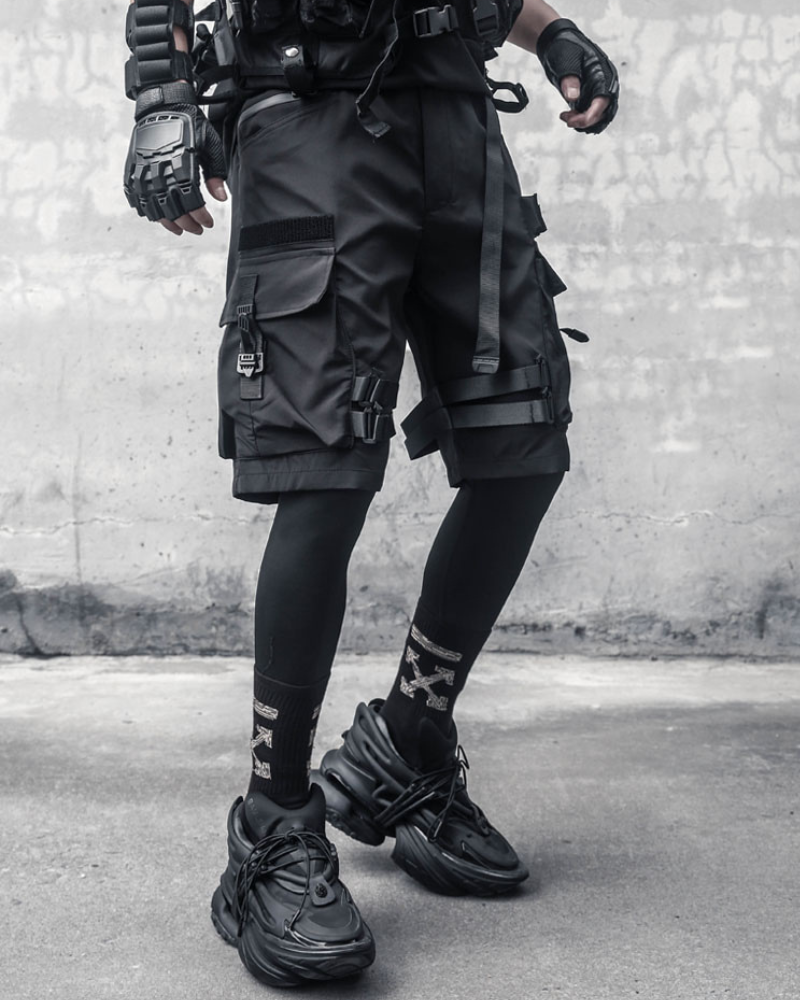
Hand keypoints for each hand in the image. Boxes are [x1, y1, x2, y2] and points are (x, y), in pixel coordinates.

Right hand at [124, 86, 228, 229]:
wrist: (163, 104)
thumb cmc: (191, 124)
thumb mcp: (211, 145)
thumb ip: (216, 173)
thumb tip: (221, 198)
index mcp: (181, 165)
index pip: (192, 202)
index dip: (201, 217)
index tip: (208, 223)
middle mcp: (161, 170)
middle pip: (173, 209)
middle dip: (187, 224)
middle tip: (197, 229)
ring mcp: (144, 170)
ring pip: (154, 207)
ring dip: (167, 222)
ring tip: (179, 228)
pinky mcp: (133, 168)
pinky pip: (136, 197)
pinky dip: (146, 210)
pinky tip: (157, 215)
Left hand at [536, 19, 619, 134]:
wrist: (557, 42)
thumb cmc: (563, 48)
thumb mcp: (565, 62)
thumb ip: (570, 80)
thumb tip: (573, 97)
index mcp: (604, 73)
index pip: (603, 101)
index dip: (590, 116)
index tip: (572, 121)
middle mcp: (605, 84)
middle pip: (603, 112)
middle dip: (586, 121)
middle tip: (567, 119)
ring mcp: (598, 90)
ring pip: (597, 116)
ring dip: (583, 122)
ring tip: (566, 116)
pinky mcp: (589, 95)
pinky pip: (590, 114)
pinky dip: (580, 120)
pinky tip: (567, 116)